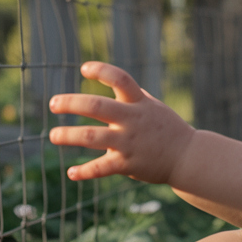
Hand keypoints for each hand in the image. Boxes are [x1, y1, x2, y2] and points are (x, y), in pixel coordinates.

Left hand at [48, 62, 194, 182]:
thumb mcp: (152, 105)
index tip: (84, 69)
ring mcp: (129, 142)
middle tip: (53, 103)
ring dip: (68, 135)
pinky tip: (72, 173)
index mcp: (139, 102)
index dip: (101, 70)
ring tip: (53, 136)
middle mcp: (132, 119)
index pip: (119, 78)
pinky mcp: (128, 164)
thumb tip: (109, 77)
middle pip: (96, 106)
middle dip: (71, 103)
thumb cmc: (166, 129)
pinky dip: (84, 171)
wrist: (188, 157)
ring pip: (92, 137)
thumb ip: (131, 94)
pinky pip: (101, 168)